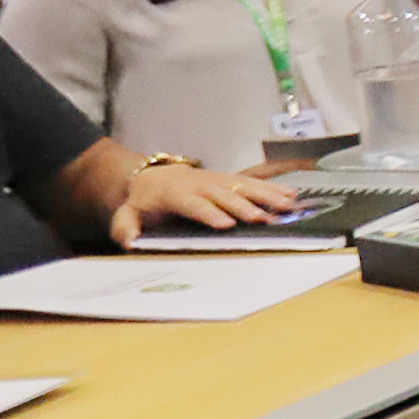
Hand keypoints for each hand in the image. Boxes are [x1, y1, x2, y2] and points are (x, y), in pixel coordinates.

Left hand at [113, 161, 295, 246]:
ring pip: (243, 185)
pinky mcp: (229, 178)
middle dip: (244, 206)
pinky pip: (253, 182)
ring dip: (266, 196)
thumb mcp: (127, 214)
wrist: (152, 176)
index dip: (210, 213)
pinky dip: (274, 188)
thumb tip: (131, 241)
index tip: (226, 224)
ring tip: (287, 207)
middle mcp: (199, 183)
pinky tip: (292, 194)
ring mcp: (216, 179)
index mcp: (174, 194)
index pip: (194, 203)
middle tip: (262, 219)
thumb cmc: (144, 202)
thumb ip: (126, 228)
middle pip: (224, 194)